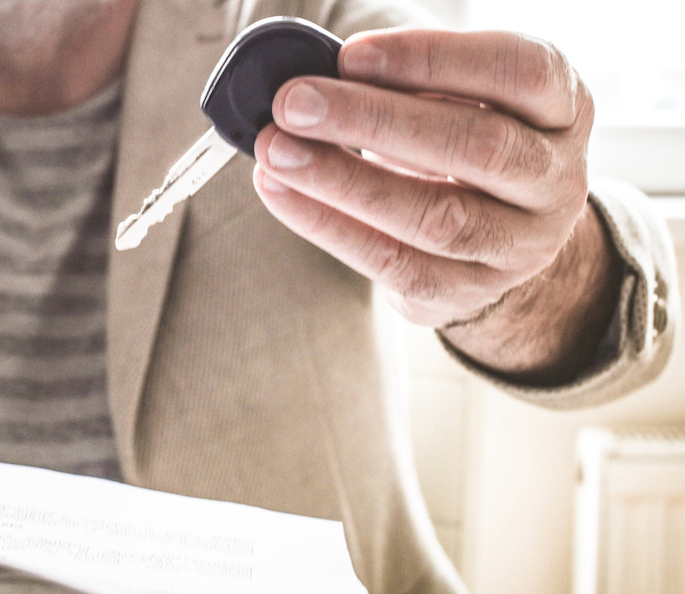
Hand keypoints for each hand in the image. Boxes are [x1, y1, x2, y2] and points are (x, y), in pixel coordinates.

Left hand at [252, 29, 621, 380]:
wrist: (495, 238)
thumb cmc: (461, 144)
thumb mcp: (456, 101)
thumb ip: (405, 84)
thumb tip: (316, 77)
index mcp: (563, 107)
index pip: (517, 71)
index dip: (433, 59)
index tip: (350, 56)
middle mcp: (556, 178)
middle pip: (475, 146)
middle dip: (372, 120)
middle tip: (294, 103)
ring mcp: (520, 245)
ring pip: (437, 216)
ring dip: (343, 180)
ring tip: (276, 150)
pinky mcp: (468, 292)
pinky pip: (394, 262)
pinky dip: (327, 225)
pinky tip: (279, 191)